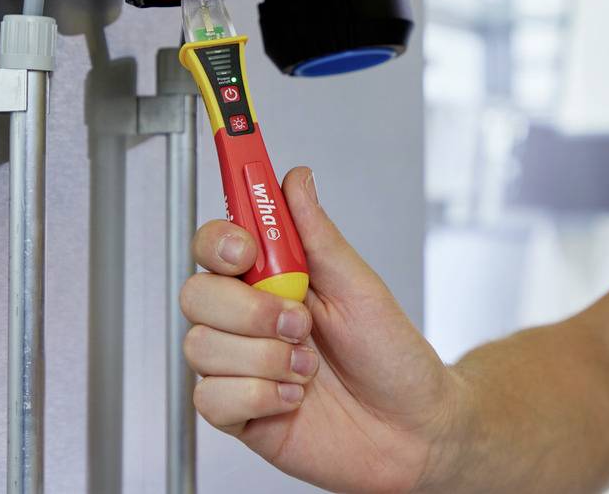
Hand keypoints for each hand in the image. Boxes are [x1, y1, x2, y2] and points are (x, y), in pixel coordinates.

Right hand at [181, 168, 462, 492]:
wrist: (412, 429)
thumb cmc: (392, 356)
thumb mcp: (358, 286)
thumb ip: (317, 235)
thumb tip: (295, 178)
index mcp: (274, 280)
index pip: (215, 246)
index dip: (220, 241)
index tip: (247, 249)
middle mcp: (248, 320)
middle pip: (195, 294)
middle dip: (249, 310)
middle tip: (300, 323)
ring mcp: (238, 366)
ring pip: (201, 346)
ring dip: (265, 357)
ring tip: (309, 367)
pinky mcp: (236, 413)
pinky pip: (212, 398)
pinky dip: (261, 396)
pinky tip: (294, 397)